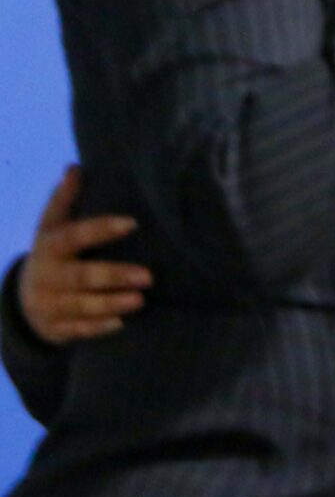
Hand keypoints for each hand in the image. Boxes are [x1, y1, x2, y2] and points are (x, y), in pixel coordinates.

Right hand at [19, 167, 149, 343]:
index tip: (132, 223)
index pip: (74, 236)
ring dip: (111, 303)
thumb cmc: (54, 255)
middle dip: (113, 276)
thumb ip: (64, 200)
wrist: (24, 300)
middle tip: (148, 276)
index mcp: (49, 247)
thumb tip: (74, 167)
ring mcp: (48, 305)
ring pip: (81, 306)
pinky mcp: (55, 328)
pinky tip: (121, 323)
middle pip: (80, 276)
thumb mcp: (51, 227)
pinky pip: (78, 330)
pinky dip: (98, 327)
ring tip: (140, 300)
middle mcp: (46, 276)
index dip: (101, 229)